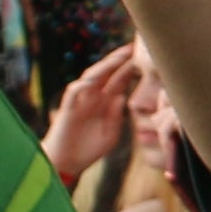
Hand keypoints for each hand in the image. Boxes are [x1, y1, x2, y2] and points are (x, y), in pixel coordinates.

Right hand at [39, 43, 146, 184]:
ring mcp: (80, 101)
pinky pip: (73, 93)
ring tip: (117, 58)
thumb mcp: (110, 136)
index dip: (129, 68)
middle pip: (106, 73)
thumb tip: (121, 98)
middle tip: (133, 48)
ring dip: (103, 67)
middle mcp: (93, 97)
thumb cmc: (88, 150)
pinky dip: (81, 86)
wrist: (67, 164)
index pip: (118, 80)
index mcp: (105, 102)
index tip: (143, 56)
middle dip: (118, 60)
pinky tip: (92, 82)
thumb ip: (116, 118)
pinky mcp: (68, 109)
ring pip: (91, 77)